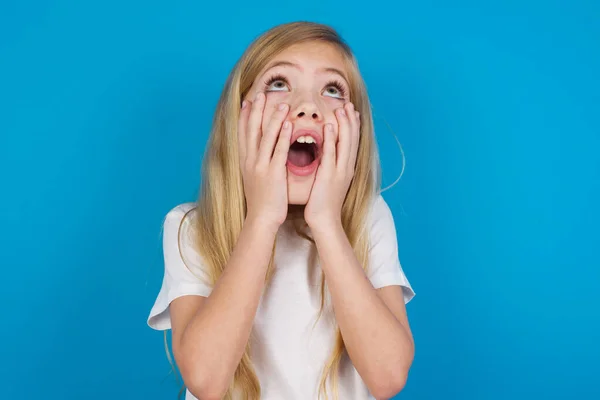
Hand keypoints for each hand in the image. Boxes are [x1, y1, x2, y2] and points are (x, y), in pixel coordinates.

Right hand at [238, 92, 291, 232]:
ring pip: (266, 137)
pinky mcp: (272, 173)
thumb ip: (256, 164)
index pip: (243, 133)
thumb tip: (259, 153)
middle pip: (252, 130)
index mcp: (245, 161)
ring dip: (273, 118)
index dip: (245, 116)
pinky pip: (278, 151)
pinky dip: (282, 137)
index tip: (248, 101)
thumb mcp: (254, 178)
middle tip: (261, 93)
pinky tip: (288, 125)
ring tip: (281, 103)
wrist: (261, 218)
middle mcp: (250, 160)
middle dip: (256, 110)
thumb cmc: (261, 200)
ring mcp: (260, 166)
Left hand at [304, 102, 359, 231]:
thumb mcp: (330, 183)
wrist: (325, 221)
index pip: (352, 142)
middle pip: (352, 139)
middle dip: (351, 120)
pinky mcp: (329, 174)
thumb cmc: (323, 204)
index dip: (353, 126)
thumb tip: (328, 158)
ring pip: (345, 142)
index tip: (351, 112)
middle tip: (348, 104)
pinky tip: (331, 125)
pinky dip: (333, 137)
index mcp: (347, 168)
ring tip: (341, 108)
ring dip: (344, 124)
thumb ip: (331, 169)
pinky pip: (332, 152)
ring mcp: (340, 170)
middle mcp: (347, 167)